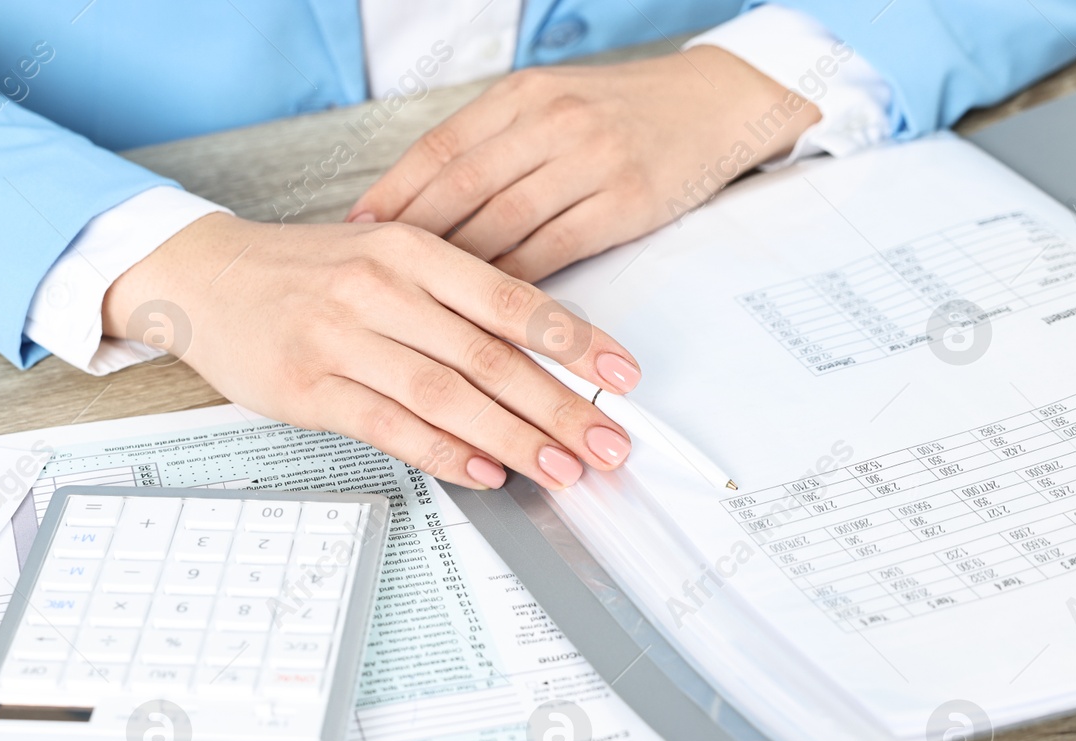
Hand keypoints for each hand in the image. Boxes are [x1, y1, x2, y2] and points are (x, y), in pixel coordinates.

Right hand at [101, 213, 640, 490]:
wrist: (206, 277)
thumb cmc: (303, 272)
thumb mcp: (382, 258)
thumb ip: (452, 298)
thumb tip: (534, 359)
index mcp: (411, 249)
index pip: (512, 298)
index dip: (575, 342)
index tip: (622, 377)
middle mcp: (380, 288)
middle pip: (489, 356)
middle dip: (559, 407)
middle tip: (607, 445)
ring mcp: (341, 339)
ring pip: (445, 394)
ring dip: (511, 438)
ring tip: (559, 469)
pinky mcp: (307, 389)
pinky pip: (388, 425)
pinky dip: (441, 453)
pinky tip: (483, 473)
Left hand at [348, 47, 821, 281]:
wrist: (717, 103)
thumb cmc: (625, 113)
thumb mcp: (551, 106)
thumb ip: (492, 146)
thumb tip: (420, 201)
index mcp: (523, 96)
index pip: (440, 149)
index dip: (393, 194)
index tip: (357, 233)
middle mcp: (550, 121)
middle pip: (460, 190)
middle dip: (410, 243)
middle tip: (374, 283)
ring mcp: (589, 160)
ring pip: (501, 225)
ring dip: (456, 273)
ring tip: (419, 307)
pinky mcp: (624, 202)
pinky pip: (552, 251)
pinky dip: (513, 286)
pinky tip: (487, 310)